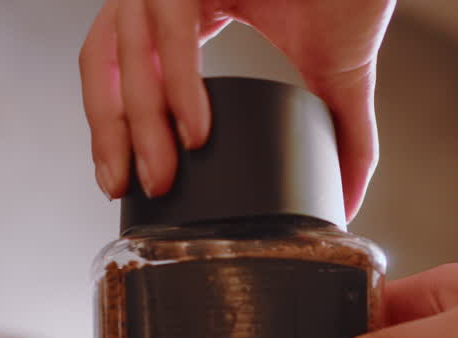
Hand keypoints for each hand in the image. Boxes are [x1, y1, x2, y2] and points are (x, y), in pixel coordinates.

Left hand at [79, 0, 395, 221]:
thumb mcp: (339, 69)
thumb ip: (343, 133)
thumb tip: (349, 199)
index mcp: (189, 7)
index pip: (120, 67)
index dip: (112, 125)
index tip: (122, 181)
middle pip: (109, 61)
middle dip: (112, 132)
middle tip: (131, 189)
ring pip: (130, 47)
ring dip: (141, 120)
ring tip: (164, 175)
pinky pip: (171, 24)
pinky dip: (179, 83)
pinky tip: (195, 130)